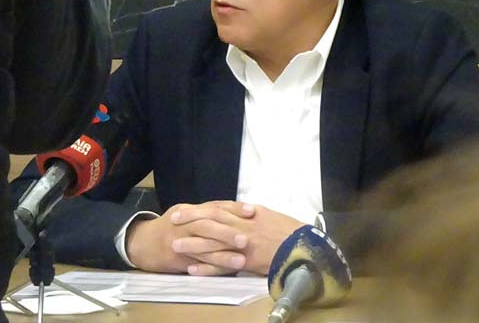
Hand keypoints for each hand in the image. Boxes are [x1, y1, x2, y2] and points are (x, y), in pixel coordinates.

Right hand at [125, 201, 253, 273]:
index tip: (252, 211)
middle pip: (206, 225)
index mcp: (188, 210)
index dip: (233, 208)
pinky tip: (224, 271)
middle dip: (227, 231)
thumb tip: (235, 212)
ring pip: (202, 247)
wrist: (142, 243)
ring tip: (241, 260)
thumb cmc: (170, 228)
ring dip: (222, 254)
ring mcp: (178, 241)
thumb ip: (206, 213)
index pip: (213, 207)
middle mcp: (183, 223)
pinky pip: (196, 263)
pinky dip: (210, 267)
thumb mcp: (184, 214)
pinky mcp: (176, 259)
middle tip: (246, 238)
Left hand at [171, 203, 303, 274]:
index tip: (182, 208)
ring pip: (214, 243)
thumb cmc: (290, 230)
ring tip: (175, 245)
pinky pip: (224, 265)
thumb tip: (236, 211)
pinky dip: (208, 268)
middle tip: (172, 220)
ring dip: (193, 244)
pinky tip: (192, 270)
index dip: (199, 209)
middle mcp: (244, 226)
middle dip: (191, 220)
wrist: (305, 247)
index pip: (219, 208)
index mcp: (249, 213)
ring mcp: (245, 245)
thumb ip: (250, 214)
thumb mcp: (269, 215)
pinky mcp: (249, 262)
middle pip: (212, 221)